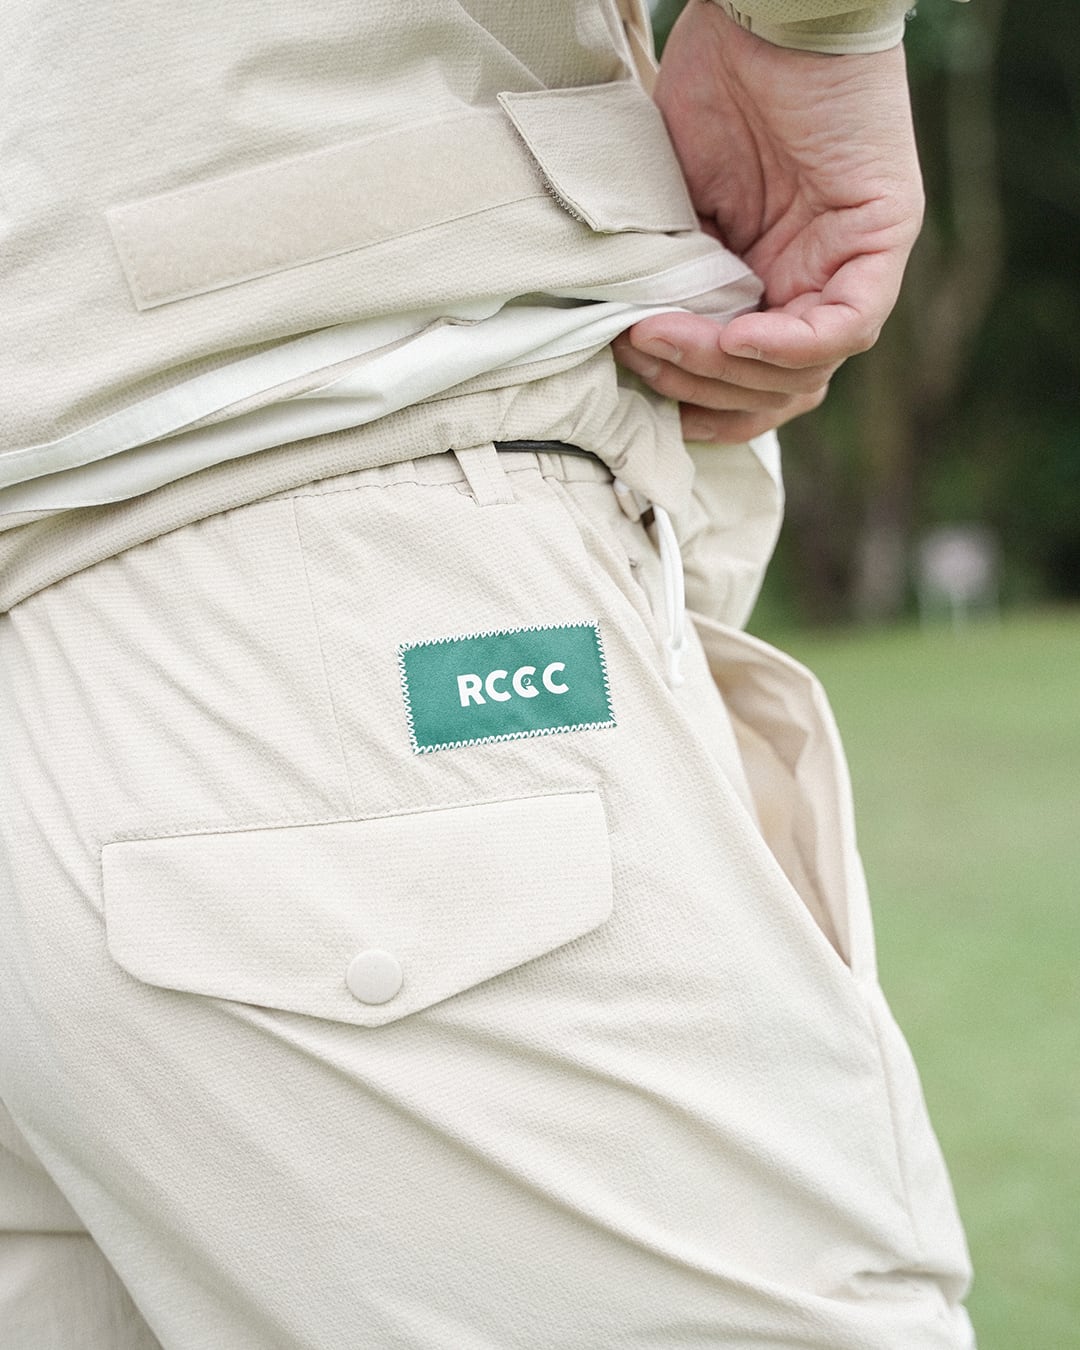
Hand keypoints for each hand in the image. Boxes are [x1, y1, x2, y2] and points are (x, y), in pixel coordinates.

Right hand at [613, 0, 923, 441]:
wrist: (759, 8)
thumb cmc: (714, 87)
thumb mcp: (675, 209)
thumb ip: (671, 280)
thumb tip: (633, 349)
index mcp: (769, 281)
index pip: (752, 381)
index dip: (700, 403)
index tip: (643, 393)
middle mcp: (813, 283)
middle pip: (775, 387)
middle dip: (698, 385)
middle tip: (639, 350)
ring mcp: (851, 263)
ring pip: (807, 370)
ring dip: (727, 367)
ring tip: (663, 335)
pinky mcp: (883, 234)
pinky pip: (848, 325)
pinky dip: (788, 345)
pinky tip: (733, 335)